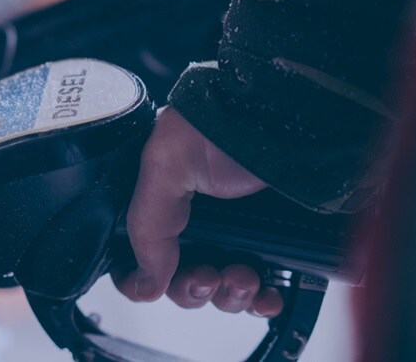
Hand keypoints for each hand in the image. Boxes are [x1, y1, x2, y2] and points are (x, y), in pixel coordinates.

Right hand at [112, 107, 282, 316]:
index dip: (140, 279)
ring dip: (229, 296)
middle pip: (179, 283)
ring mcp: (232, 235)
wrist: (279, 115)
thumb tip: (145, 285)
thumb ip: (146, 226)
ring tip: (244, 276)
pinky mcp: (269, 243)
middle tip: (209, 275)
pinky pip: (260, 289)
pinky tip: (268, 296)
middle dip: (194, 288)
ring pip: (220, 291)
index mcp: (158, 204)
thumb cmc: (218, 124)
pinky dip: (262, 301)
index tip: (156, 284)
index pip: (135, 259)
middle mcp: (192, 222)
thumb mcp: (164, 166)